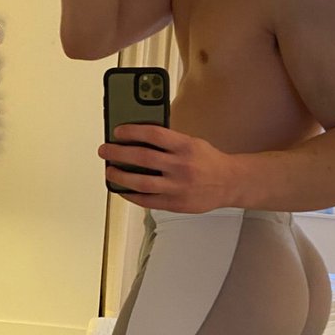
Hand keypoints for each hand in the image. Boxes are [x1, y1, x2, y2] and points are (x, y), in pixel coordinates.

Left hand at [98, 124, 236, 211]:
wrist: (229, 183)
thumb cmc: (208, 161)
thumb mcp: (192, 142)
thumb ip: (169, 141)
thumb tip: (137, 138)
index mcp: (185, 146)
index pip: (153, 135)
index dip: (132, 131)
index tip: (118, 131)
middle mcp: (180, 166)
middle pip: (142, 158)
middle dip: (118, 153)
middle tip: (105, 150)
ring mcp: (177, 187)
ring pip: (141, 182)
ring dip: (120, 176)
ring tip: (110, 171)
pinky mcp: (175, 203)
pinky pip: (147, 201)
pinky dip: (131, 195)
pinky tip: (122, 189)